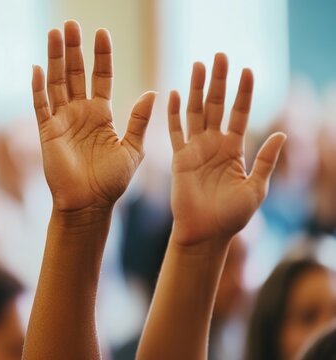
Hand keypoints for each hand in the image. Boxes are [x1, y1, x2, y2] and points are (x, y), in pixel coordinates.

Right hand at [32, 20, 155, 212]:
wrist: (89, 205)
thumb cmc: (111, 182)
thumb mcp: (132, 149)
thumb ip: (138, 120)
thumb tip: (151, 92)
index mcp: (101, 114)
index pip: (100, 76)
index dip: (101, 55)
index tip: (101, 32)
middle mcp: (80, 112)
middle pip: (74, 73)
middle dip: (73, 49)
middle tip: (71, 24)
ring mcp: (61, 121)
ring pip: (55, 83)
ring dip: (54, 59)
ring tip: (54, 34)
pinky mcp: (46, 132)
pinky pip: (40, 105)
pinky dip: (38, 87)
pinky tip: (37, 68)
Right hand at [168, 53, 284, 244]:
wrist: (205, 232)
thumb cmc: (232, 216)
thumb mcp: (256, 188)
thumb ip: (267, 160)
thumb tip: (282, 133)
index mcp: (234, 149)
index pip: (240, 113)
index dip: (244, 92)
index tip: (247, 70)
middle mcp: (214, 145)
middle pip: (217, 106)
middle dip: (219, 81)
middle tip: (220, 56)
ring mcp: (195, 149)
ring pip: (195, 112)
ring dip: (197, 89)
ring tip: (198, 65)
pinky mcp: (178, 158)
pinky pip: (175, 132)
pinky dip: (173, 114)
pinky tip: (173, 94)